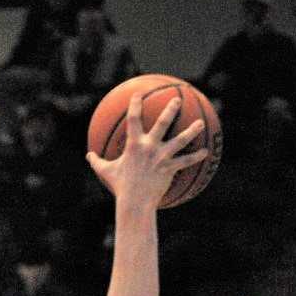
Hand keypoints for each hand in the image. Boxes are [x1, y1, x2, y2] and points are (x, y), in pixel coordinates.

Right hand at [86, 96, 209, 208]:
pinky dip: (196, 156)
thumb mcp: (106, 172)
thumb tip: (88, 155)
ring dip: (191, 131)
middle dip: (170, 109)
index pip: (133, 119)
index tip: (138, 94)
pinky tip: (206, 152)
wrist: (134, 202)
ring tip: (200, 123)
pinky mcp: (170, 168)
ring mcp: (161, 157)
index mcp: (134, 145)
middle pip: (163, 123)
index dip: (135, 105)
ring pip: (180, 140)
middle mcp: (149, 147)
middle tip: (177, 99)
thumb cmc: (120, 186)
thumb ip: (97, 161)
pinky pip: (186, 161)